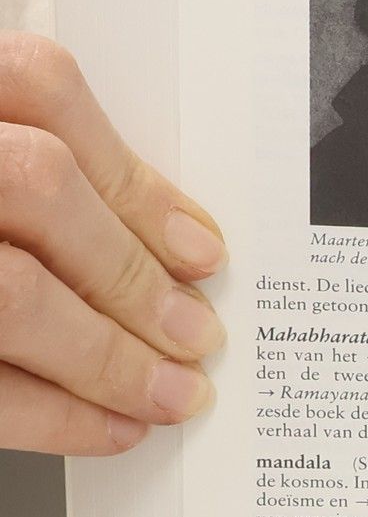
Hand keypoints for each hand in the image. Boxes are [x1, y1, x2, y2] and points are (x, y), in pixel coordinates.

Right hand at [0, 33, 224, 454]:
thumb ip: (15, 157)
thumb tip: (156, 236)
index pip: (36, 88)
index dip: (132, 176)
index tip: (199, 246)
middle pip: (36, 187)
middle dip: (132, 273)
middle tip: (195, 332)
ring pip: (10, 291)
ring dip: (108, 352)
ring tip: (166, 389)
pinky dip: (53, 414)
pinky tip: (104, 427)